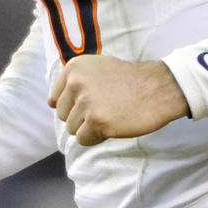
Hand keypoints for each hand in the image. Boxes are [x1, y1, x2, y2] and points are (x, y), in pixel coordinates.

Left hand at [49, 55, 188, 146]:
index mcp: (74, 67)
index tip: (93, 101)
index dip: (74, 104)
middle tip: (105, 108)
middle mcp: (76, 83)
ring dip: (90, 128)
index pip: (55, 98)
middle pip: (62, 115)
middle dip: (81, 117)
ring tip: (110, 115)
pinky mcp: (96, 121)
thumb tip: (49, 103)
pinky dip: (96, 138)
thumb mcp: (97, 68)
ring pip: (72, 129)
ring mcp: (86, 102)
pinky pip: (84, 140)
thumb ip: (73, 82)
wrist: (157, 88)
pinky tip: (112, 126)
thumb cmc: (129, 80)